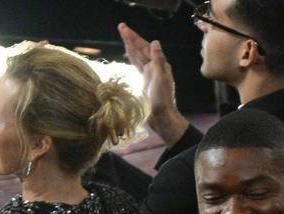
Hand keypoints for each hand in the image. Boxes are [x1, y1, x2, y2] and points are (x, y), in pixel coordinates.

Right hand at [118, 23, 186, 144]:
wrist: (161, 117)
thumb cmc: (162, 99)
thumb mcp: (160, 78)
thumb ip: (157, 60)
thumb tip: (155, 42)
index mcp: (160, 65)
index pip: (146, 47)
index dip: (135, 38)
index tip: (125, 29)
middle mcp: (155, 67)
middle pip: (141, 49)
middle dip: (131, 38)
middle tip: (121, 26)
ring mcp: (149, 73)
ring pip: (137, 56)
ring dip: (130, 45)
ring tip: (122, 34)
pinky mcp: (144, 80)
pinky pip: (136, 65)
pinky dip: (131, 57)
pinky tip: (127, 51)